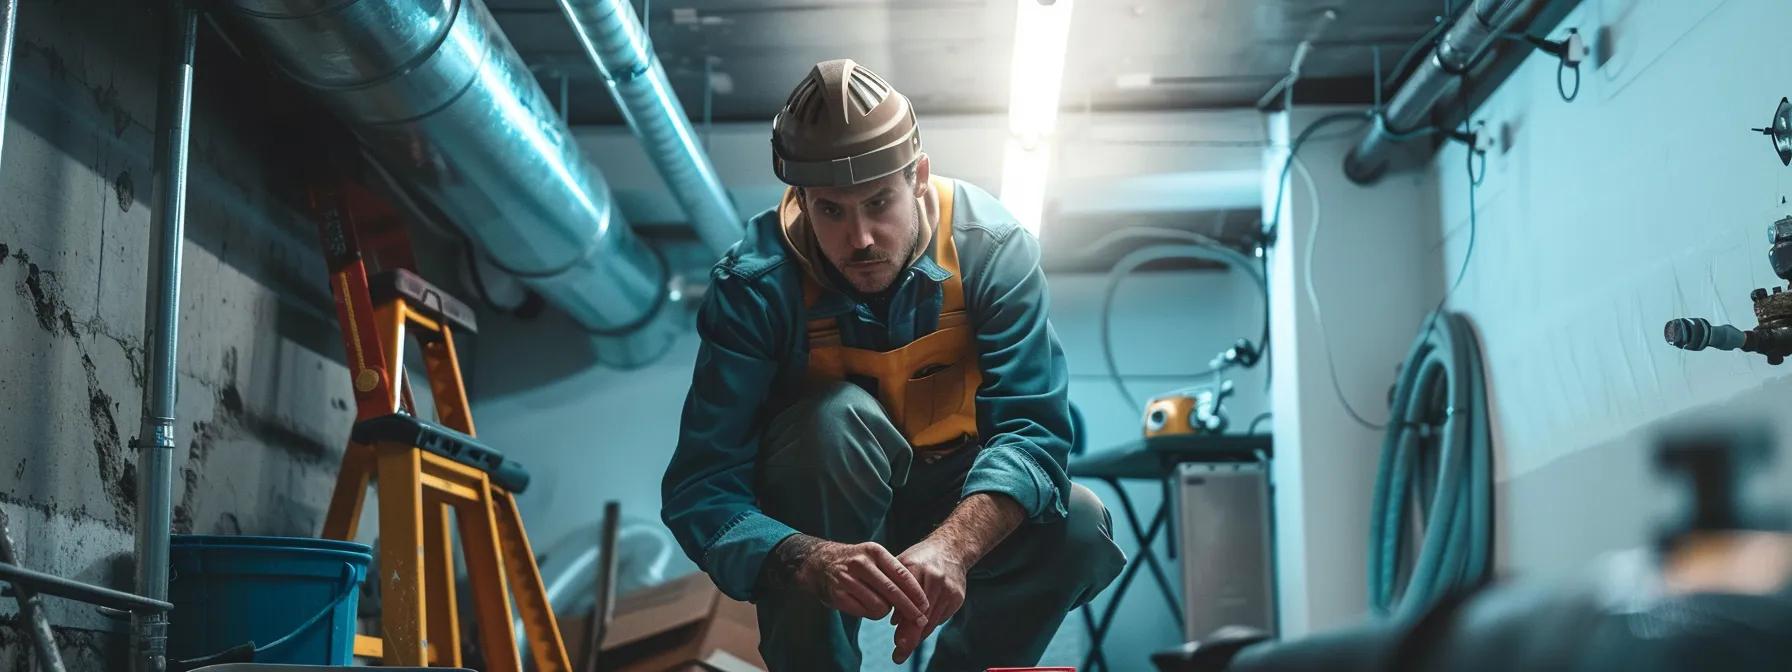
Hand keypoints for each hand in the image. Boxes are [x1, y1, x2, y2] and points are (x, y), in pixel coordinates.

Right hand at [795, 540, 930, 625]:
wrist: (819, 563)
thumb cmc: (856, 563)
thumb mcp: (873, 557)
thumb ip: (892, 573)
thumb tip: (918, 598)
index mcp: (874, 551)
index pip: (901, 573)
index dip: (915, 592)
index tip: (926, 604)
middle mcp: (861, 564)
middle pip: (892, 592)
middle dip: (909, 609)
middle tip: (920, 620)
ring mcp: (848, 579)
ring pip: (879, 605)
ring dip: (886, 611)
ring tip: (883, 607)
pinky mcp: (838, 595)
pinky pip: (864, 612)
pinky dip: (871, 614)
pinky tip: (868, 608)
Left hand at [892, 538, 970, 663]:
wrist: (950, 548)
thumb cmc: (920, 559)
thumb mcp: (902, 566)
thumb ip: (895, 589)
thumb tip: (894, 622)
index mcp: (916, 568)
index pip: (909, 603)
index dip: (904, 626)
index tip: (897, 644)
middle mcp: (935, 579)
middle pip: (922, 616)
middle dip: (910, 638)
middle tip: (899, 655)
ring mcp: (949, 588)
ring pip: (932, 620)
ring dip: (919, 635)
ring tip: (905, 648)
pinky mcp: (957, 596)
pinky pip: (940, 617)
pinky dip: (928, 625)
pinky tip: (919, 630)